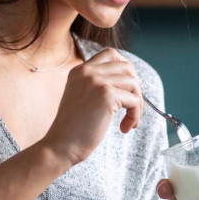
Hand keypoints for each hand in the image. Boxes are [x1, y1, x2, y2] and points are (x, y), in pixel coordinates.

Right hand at [40, 48, 142, 165]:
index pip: (110, 54)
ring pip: (134, 83)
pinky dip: (135, 115)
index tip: (127, 88)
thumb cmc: (73, 128)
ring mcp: (97, 81)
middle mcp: (87, 71)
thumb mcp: (82, 97)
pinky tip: (125, 128)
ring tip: (129, 121)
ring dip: (138, 104)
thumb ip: (99, 85)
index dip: (125, 68)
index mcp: (79, 70)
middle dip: (135, 87)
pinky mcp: (107, 95)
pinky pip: (135, 101)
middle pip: (126, 67)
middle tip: (132, 107)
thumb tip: (134, 81)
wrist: (61, 145)